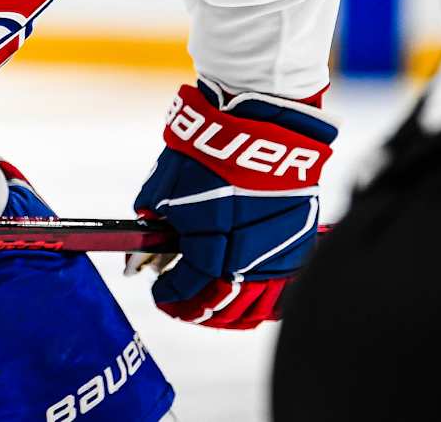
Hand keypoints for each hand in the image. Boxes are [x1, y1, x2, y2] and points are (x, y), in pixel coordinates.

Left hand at [130, 82, 334, 328]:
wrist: (262, 126)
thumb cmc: (210, 153)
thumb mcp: (166, 188)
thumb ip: (153, 226)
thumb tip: (140, 254)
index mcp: (210, 252)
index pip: (185, 292)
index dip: (168, 298)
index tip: (160, 294)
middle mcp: (247, 264)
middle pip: (221, 308)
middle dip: (195, 310)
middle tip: (183, 304)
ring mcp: (278, 258)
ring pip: (254, 309)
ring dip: (229, 313)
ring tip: (213, 306)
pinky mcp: (300, 247)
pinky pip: (282, 292)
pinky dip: (263, 303)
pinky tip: (248, 298)